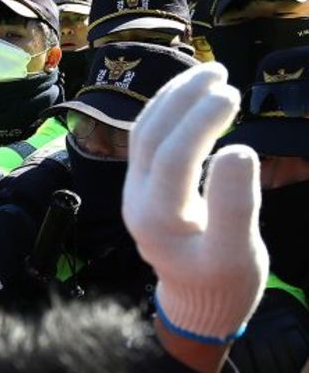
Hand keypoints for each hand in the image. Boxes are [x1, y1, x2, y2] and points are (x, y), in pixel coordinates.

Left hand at [124, 63, 266, 344]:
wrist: (196, 301)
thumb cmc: (222, 281)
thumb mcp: (239, 253)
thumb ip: (236, 205)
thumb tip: (238, 149)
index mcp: (159, 219)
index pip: (174, 158)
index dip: (200, 122)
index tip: (232, 95)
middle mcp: (136, 200)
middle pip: (151, 137)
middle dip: (183, 100)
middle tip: (222, 74)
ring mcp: (135, 190)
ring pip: (144, 133)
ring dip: (173, 98)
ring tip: (210, 71)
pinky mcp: (142, 184)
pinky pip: (148, 139)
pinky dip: (169, 111)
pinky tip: (192, 93)